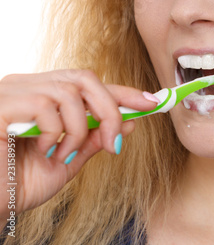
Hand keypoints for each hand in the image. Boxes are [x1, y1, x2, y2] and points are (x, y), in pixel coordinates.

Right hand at [0, 70, 157, 218]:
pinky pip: (44, 105)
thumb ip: (94, 138)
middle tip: (113, 143)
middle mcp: (28, 86)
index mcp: (44, 96)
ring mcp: (12, 92)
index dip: (123, 91)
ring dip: (79, 129)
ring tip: (64, 155)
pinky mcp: (0, 104)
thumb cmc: (19, 181)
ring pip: (69, 92)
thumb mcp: (68, 160)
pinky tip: (45, 151)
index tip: (152, 101)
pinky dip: (56, 132)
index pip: (90, 84)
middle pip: (85, 78)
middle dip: (109, 110)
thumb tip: (129, 121)